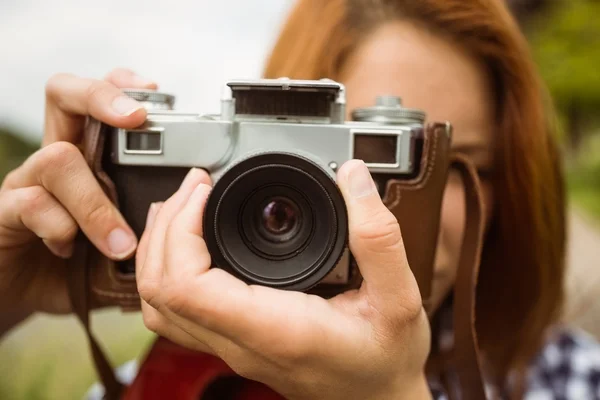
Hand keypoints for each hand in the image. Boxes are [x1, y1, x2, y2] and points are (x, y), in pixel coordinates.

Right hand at [0, 69, 154, 320]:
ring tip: (120, 243)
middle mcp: (57, 158)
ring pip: (57, 158)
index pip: (99, 100)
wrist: (21, 288)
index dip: (121, 85)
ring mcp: (29, 182)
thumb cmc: (77, 261)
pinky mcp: (6, 212)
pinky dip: (61, 228)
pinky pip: (33, 204)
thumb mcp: (121, 237)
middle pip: (65, 95)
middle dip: (101, 96)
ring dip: (95, 203)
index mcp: (89, 156)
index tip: (155, 91)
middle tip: (135, 118)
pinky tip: (71, 249)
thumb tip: (195, 220)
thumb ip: (148, 223)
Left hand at [136, 161, 431, 399]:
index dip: (179, 229)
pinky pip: (178, 312)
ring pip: (159, 306)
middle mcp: (243, 342)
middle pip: (159, 291)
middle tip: (195, 187)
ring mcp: (233, 347)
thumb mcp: (400, 297)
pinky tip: (191, 244)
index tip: (204, 191)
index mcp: (276, 328)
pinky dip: (170, 270)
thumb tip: (352, 177)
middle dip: (165, 228)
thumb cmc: (388, 358)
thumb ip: (377, 237)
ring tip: (183, 207)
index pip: (186, 286)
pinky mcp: (234, 343)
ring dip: (159, 250)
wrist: (381, 398)